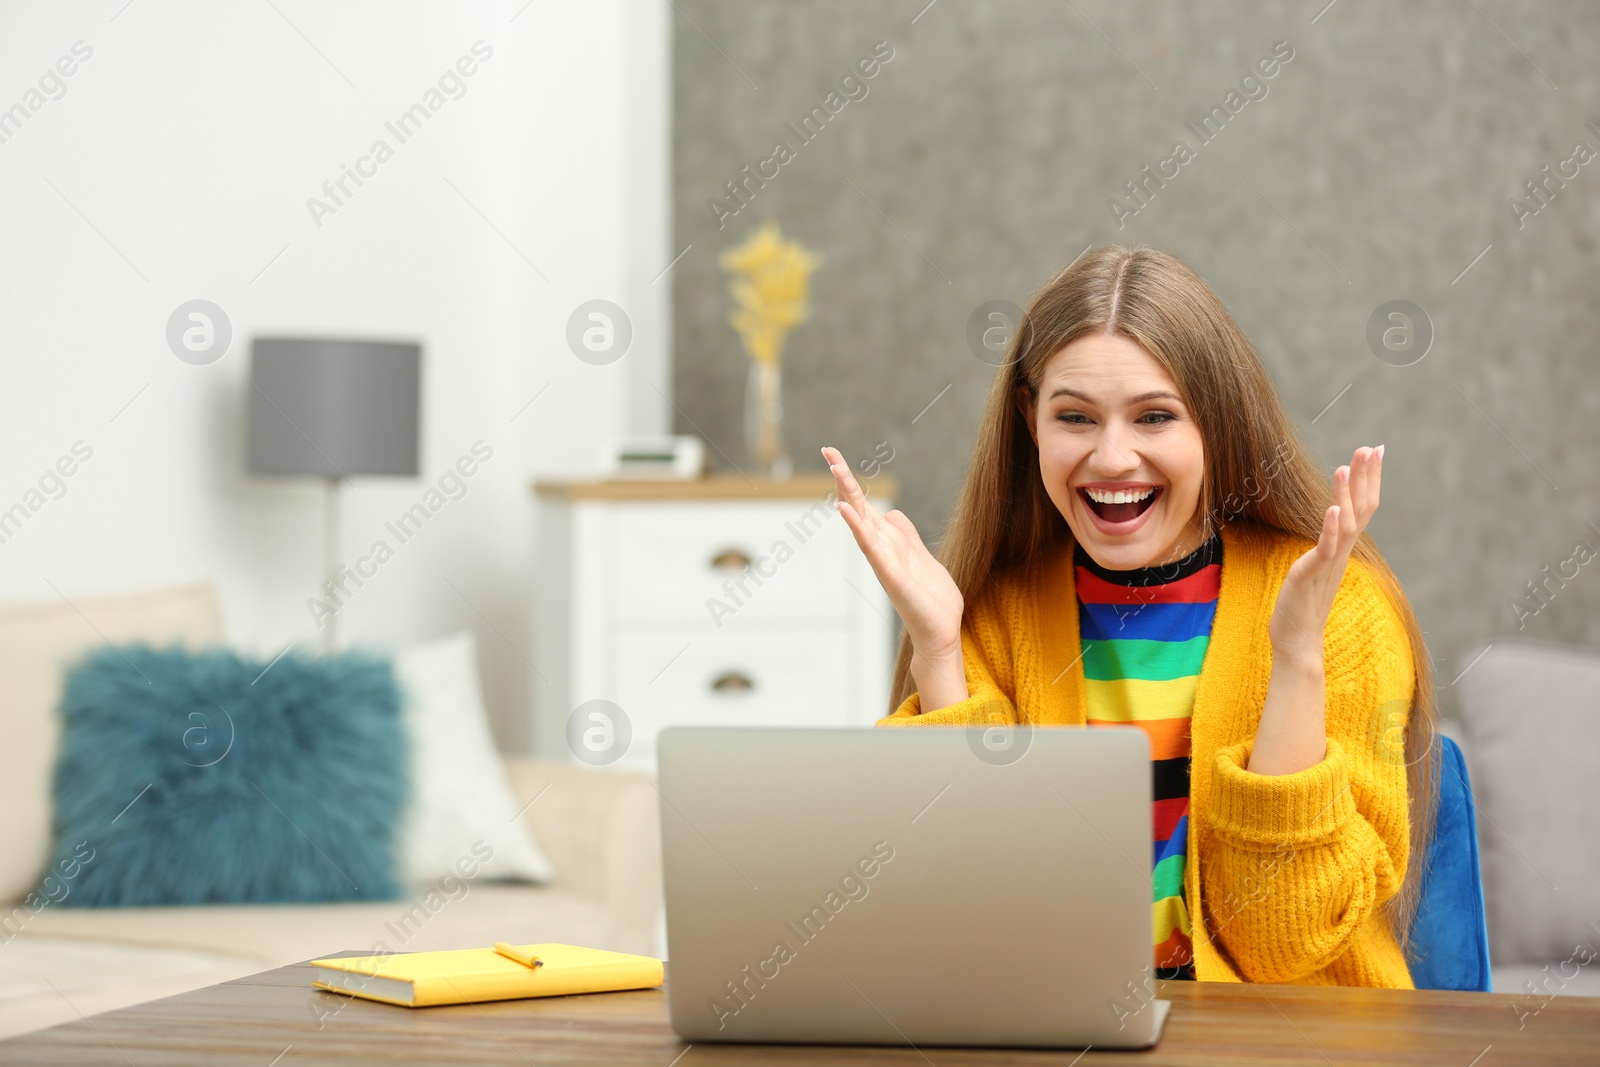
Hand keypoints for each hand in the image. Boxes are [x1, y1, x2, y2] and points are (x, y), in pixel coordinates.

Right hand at [822, 446, 963, 662]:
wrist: (940, 630)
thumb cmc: (932, 599)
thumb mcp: (922, 557)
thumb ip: (906, 536)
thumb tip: (892, 513)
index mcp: (890, 542)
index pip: (867, 506)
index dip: (853, 482)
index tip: (835, 457)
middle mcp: (882, 548)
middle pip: (859, 507)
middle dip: (845, 479)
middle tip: (828, 450)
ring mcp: (884, 561)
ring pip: (861, 522)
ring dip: (848, 496)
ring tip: (835, 470)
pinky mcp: (891, 575)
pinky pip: (870, 548)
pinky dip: (857, 528)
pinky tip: (845, 511)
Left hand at [1268, 444, 1383, 663]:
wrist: (1297, 641)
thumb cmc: (1302, 604)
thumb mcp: (1316, 566)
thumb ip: (1325, 544)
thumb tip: (1329, 523)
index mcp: (1342, 549)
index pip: (1363, 508)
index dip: (1370, 479)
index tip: (1376, 451)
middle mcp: (1341, 553)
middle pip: (1362, 510)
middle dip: (1366, 478)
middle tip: (1372, 448)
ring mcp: (1329, 563)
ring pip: (1345, 524)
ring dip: (1345, 495)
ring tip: (1345, 466)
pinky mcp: (1312, 574)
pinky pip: (1326, 548)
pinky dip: (1330, 527)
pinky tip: (1331, 508)